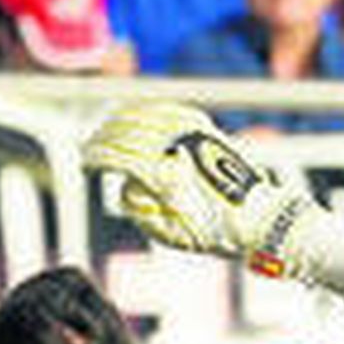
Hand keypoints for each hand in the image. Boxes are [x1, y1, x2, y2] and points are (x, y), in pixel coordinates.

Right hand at [81, 103, 334, 276]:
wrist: (258, 217)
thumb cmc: (215, 233)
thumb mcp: (169, 234)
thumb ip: (139, 209)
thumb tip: (128, 183)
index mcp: (162, 174)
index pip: (114, 155)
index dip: (94, 157)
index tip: (85, 162)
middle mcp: (175, 147)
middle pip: (123, 132)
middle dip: (102, 139)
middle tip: (92, 149)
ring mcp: (191, 133)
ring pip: (143, 116)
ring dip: (120, 122)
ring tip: (109, 132)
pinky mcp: (206, 128)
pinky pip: (168, 109)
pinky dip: (147, 111)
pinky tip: (138, 116)